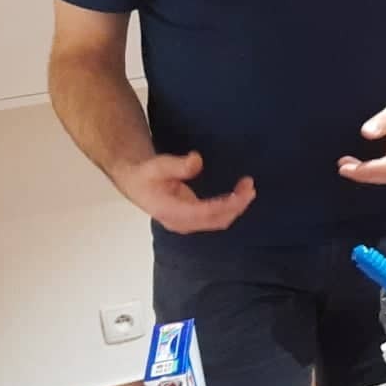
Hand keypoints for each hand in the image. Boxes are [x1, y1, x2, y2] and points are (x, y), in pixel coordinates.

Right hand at [115, 152, 254, 232]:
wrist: (137, 184)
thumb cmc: (146, 175)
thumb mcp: (157, 165)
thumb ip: (176, 165)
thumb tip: (196, 161)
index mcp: (169, 211)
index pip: (202, 213)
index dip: (224, 205)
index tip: (241, 193)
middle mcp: (180, 222)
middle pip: (215, 220)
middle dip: (236, 205)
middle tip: (249, 185)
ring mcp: (187, 223)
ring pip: (218, 221)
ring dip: (236, 207)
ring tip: (248, 188)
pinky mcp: (193, 220)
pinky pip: (216, 217)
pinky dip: (230, 207)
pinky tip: (239, 194)